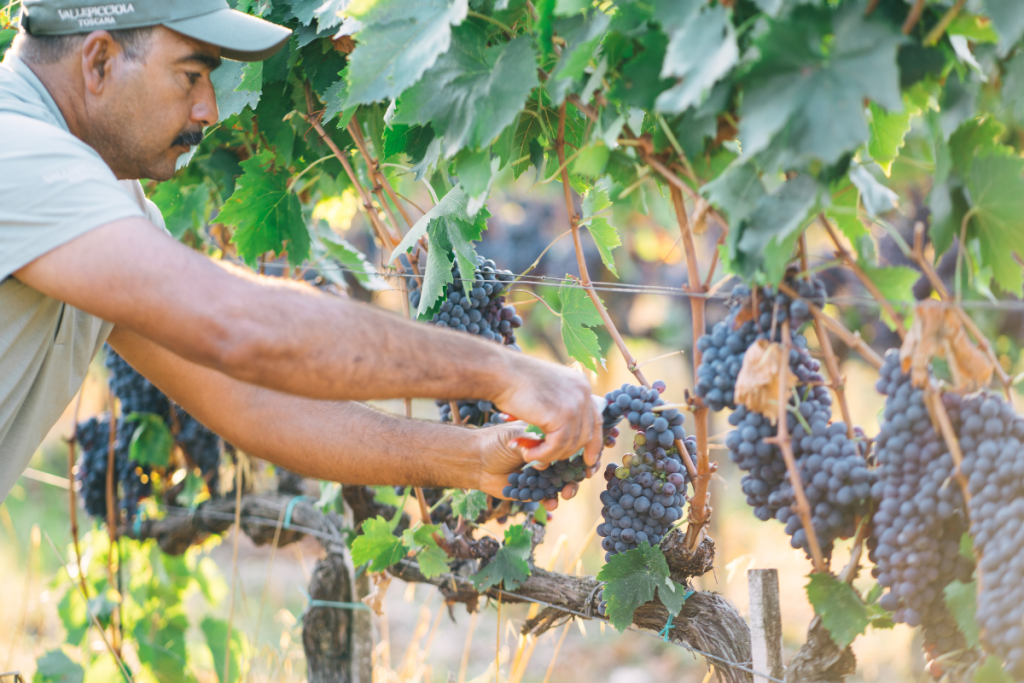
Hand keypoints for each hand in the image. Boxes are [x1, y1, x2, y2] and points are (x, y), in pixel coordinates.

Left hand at [473, 422, 602, 510]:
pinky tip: (550, 502)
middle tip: (579, 480)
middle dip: (578, 475)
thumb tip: (548, 462)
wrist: (475, 461)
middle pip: (571, 467)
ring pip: (562, 484)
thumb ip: (535, 446)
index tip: (589, 461)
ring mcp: (541, 475)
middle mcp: (547, 457)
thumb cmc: (495, 442)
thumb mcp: (517, 436)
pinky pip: (546, 498)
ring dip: (568, 489)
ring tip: (566, 494)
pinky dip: (550, 501)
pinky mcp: (532, 490)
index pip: (572, 445)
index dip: (584, 453)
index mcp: (547, 440)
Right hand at [490, 354, 603, 468]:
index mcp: (581, 385)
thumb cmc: (514, 380)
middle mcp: (583, 393)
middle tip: (548, 461)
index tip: (589, 461)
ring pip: (569, 444)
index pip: (595, 420)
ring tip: (529, 455)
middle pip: (585, 435)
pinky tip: (527, 454)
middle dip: (568, 453)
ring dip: (549, 455)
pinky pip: (556, 446)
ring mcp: (575, 404)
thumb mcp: (546, 390)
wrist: (501, 372)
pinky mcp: (562, 416)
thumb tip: (565, 434)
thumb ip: (559, 407)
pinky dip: (541, 455)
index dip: (593, 443)